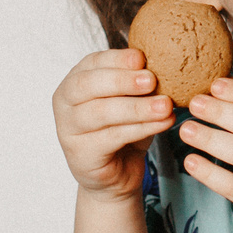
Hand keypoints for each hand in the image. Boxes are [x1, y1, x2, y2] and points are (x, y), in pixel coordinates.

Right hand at [52, 49, 172, 202]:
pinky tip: (164, 123)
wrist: (116, 175)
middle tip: (152, 79)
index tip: (142, 58)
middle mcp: (65, 102)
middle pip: (88, 85)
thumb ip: (139, 82)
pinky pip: (113, 137)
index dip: (116, 59)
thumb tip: (167, 62)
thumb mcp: (130, 100)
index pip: (92, 62)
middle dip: (122, 80)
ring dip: (137, 107)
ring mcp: (68, 129)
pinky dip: (142, 128)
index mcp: (75, 80)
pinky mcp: (81, 154)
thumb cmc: (124, 129)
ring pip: (102, 112)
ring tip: (165, 105)